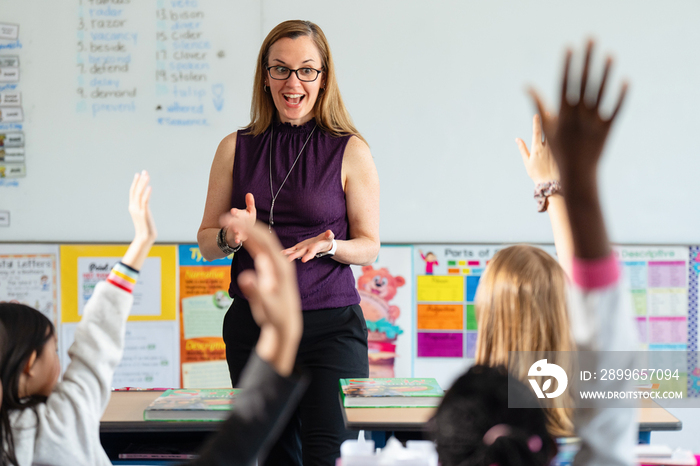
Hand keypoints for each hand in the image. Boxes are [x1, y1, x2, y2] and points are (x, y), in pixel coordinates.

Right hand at [123, 171, 156, 269]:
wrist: (144, 238)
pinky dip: (147, 193)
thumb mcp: (143, 216)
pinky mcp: (143, 213)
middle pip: (135, 190)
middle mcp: (133, 207)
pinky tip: (150, 187)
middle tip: (144, 171)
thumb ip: (143, 209)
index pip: (132, 192)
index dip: (135, 183)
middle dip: (139, 180)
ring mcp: (138, 210)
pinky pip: (145, 201)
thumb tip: (145, 205)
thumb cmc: (145, 229)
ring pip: (139, 194)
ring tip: (147, 175)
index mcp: (132, 207)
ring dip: (143, 184)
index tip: (138, 174)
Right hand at [222, 193, 255, 245]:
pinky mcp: (238, 237)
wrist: (245, 230)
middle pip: (231, 221)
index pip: (236, 212)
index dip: (235, 212)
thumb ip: (250, 203)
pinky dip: (237, 239)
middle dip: (230, 220)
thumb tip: (249, 193)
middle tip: (229, 220)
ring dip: (234, 230)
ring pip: (233, 229)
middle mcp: (235, 222)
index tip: (233, 211)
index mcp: (238, 215)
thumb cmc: (247, 219)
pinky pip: (236, 238)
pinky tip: (238, 240)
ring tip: (235, 230)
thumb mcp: (250, 211)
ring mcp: (235, 230)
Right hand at [236, 221, 301, 374]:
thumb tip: (245, 277)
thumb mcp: (268, 307)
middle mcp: (280, 261)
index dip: (248, 229)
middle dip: (245, 224)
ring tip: (230, 222)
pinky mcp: (271, 268)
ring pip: (262, 240)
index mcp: (281, 267)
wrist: (285, 324)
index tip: (232, 222)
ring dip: (247, 230)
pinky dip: (249, 240)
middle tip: (226, 217)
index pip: (264, 241)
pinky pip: (260, 249)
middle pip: (263, 236)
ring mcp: (276, 264)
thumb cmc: (277, 316)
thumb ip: (258, 292)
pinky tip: (240, 235)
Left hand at [282, 230, 333, 262]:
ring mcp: (303, 249)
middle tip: (288, 259)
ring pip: (295, 252)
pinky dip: (288, 251)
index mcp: (315, 248)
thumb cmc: (326, 240)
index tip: (303, 260)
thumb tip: (329, 232)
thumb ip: (329, 235)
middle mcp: (308, 250)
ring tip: (282, 254)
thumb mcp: (329, 237)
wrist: (323, 244)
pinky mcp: (300, 247)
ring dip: (289, 253)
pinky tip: (281, 252)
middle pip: (301, 253)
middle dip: (295, 256)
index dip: (308, 256)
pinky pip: (293, 249)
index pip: (312, 253)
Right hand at [516, 114, 559, 184]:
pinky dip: (566, 134)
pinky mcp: (565, 152)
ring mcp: (558, 148)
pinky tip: (568, 129)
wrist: (552, 184)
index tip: (537, 114)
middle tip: (548, 111)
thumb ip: (523, 149)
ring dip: (558, 124)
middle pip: (550, 129)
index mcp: (537, 148)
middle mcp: (548, 146)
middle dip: (549, 119)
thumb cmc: (538, 175)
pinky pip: (565, 140)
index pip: (537, 131)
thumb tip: (517, 139)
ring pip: (559, 133)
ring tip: (559, 117)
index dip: (536, 121)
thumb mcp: (527, 162)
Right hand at [529, 40, 627, 182]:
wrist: (575, 176)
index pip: (564, 84)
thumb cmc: (557, 152)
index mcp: (561, 116)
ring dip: (605, 73)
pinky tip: (625, 80)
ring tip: (609, 54)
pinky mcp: (607, 130)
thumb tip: (527, 88)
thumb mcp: (546, 129)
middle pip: (582, 83)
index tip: (570, 48)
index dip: (567, 65)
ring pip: (600, 93)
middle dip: (586, 60)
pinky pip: (615, 110)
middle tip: (590, 40)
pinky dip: (620, 96)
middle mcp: (577, 117)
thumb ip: (538, 106)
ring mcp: (593, 123)